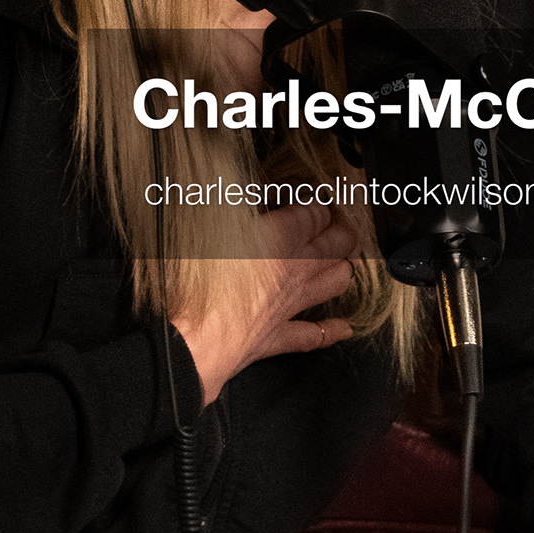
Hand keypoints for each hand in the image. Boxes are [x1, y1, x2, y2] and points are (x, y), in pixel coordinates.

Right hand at [170, 206, 358, 400]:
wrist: (191, 342)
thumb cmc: (193, 284)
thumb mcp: (205, 224)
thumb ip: (226, 203)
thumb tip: (232, 190)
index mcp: (280, 237)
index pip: (314, 211)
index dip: (313, 200)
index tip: (306, 195)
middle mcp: (294, 269)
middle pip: (339, 242)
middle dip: (341, 226)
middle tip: (334, 217)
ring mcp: (290, 304)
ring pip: (336, 281)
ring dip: (341, 267)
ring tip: (338, 258)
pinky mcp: (279, 336)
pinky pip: (316, 334)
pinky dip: (331, 329)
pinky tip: (342, 327)